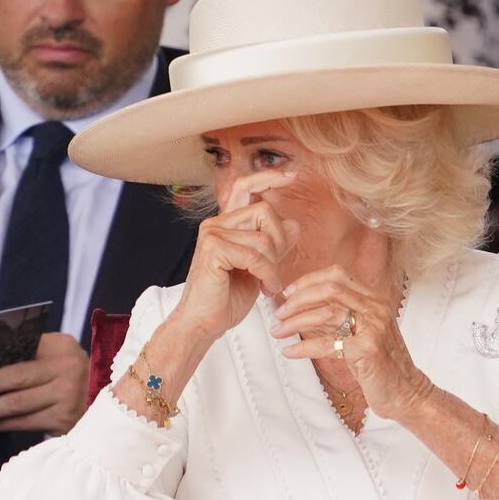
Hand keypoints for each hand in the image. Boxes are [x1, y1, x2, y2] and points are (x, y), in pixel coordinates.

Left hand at [0, 333, 89, 433]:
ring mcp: (67, 398)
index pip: (20, 352)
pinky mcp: (65, 421)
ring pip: (18, 406)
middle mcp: (67, 370)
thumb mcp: (57, 353)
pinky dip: (2, 425)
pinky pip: (25, 423)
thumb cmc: (69, 372)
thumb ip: (29, 353)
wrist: (112, 398)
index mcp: (61, 347)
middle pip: (17, 380)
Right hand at [171, 170, 299, 343]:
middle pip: (266, 211)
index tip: (291, 175)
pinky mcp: (213, 249)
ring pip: (264, 237)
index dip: (268, 177)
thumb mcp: (259, 268)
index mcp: (224, 224)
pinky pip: (256, 255)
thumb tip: (294, 224)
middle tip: (275, 269)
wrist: (203, 324)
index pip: (245, 187)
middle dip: (280, 241)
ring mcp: (212, 234)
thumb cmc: (226, 298)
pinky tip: (266, 288)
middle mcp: (215, 224)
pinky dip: (268, 274)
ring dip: (274, 265)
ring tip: (269, 285)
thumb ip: (274, 245)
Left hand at [273, 264, 431, 420]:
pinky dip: (303, 347)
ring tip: (278, 332)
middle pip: (330, 290)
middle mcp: (376, 308)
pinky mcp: (367, 350)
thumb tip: (298, 307)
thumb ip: (336, 316)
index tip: (287, 292)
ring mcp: (374, 327)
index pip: (337, 275)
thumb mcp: (359, 331)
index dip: (308, 280)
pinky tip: (289, 351)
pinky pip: (327, 344)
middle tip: (279, 313)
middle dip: (298, 300)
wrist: (405, 391)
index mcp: (373, 299)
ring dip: (295, 323)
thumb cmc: (378, 363)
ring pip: (326, 314)